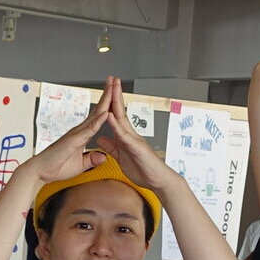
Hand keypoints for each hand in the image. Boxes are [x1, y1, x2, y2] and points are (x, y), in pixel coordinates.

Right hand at [15, 81, 123, 189]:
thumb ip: (91, 159)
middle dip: (107, 95)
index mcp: (81, 135)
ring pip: (94, 115)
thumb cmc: (56, 167)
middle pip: (98, 110)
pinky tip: (106, 113)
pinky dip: (98, 121)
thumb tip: (103, 156)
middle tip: (114, 80)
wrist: (39, 172)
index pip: (98, 116)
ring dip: (105, 102)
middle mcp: (79, 130)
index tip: (115, 93)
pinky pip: (88, 130)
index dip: (107, 104)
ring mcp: (76, 134)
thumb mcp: (80, 164)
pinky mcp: (73, 141)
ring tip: (113, 88)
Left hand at [87, 77, 180, 194]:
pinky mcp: (136, 148)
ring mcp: (134, 139)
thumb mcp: (121, 158)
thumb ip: (112, 148)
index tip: (106, 89)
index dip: (110, 103)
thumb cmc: (143, 170)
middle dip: (115, 94)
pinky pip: (124, 135)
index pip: (116, 116)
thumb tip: (101, 140)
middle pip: (120, 111)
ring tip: (112, 88)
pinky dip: (116, 125)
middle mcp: (131, 134)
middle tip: (112, 78)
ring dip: (116, 103)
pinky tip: (110, 116)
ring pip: (123, 118)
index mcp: (126, 137)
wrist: (158, 181)